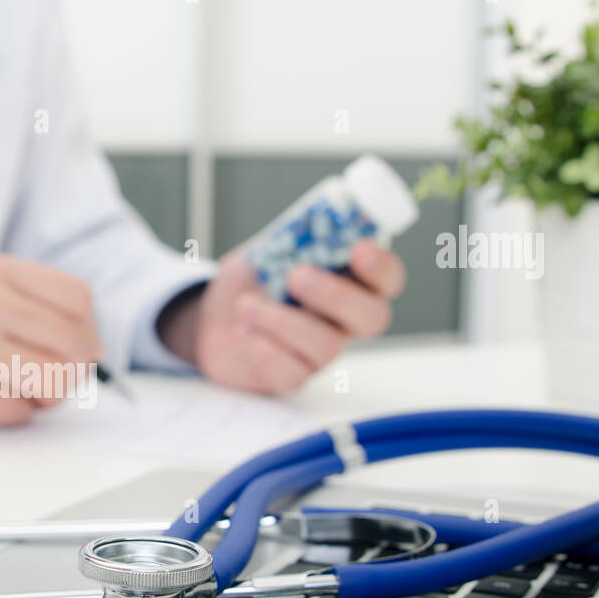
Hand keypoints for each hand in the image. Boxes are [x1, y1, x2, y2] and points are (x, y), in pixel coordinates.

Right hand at [0, 255, 102, 428]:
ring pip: (57, 381)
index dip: (87, 329)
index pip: (77, 297)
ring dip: (46, 395)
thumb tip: (92, 346)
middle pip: (76, 342)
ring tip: (18, 388)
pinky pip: (23, 413)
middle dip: (74, 369)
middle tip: (51, 377)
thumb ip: (33, 304)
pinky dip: (13, 413)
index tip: (75, 346)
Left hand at [158, 239, 405, 393]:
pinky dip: (266, 351)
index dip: (381, 267)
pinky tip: (244, 332)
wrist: (212, 317)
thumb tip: (310, 221)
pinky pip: (294, 374)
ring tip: (245, 305)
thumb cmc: (253, 281)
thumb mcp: (270, 247)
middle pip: (372, 318)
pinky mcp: (292, 376)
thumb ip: (294, 237)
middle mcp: (344, 320)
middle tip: (296, 276)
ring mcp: (320, 352)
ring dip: (283, 321)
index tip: (360, 249)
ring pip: (327, 347)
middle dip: (337, 296)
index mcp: (350, 282)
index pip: (386, 279)